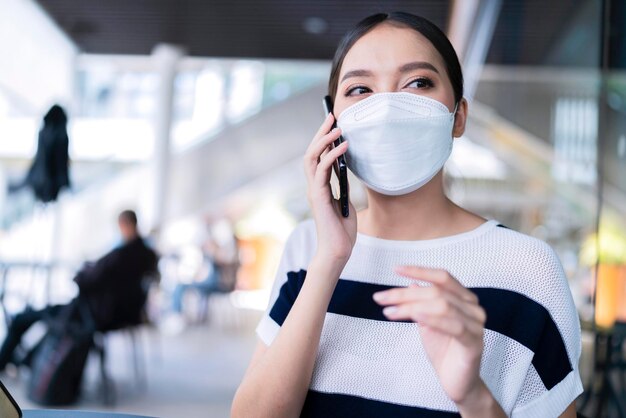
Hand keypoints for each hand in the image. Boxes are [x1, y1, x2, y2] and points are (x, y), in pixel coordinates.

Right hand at [304, 114, 356, 264]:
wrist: (337, 251)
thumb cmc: (343, 231)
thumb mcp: (346, 203)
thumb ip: (344, 187)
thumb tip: (348, 169)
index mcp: (320, 186)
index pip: (318, 156)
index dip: (324, 139)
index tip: (334, 124)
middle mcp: (313, 186)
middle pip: (312, 152)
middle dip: (321, 132)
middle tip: (332, 116)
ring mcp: (314, 190)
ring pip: (312, 157)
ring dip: (324, 140)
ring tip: (337, 127)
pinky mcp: (318, 196)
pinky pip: (323, 169)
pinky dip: (332, 155)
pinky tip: (343, 146)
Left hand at [373, 266, 486, 404]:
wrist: (456, 382)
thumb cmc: (443, 351)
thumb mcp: (426, 322)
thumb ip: (422, 303)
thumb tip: (411, 284)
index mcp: (463, 298)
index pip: (442, 277)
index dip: (419, 271)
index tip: (395, 269)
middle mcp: (473, 307)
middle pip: (436, 291)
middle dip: (404, 293)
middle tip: (381, 298)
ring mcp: (476, 324)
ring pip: (441, 305)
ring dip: (411, 306)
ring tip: (389, 312)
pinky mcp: (474, 342)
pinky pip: (453, 325)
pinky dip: (432, 318)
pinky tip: (414, 316)